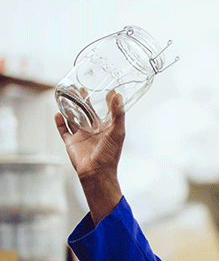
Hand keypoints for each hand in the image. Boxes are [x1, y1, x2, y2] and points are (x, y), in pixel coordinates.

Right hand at [55, 89, 124, 223]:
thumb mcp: (117, 132)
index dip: (108, 100)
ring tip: (67, 95)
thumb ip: (118, 115)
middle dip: (84, 100)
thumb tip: (118, 96)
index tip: (109, 89)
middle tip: (81, 87)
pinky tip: (58, 113)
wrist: (96, 173)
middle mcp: (94, 130)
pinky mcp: (71, 143)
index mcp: (107, 128)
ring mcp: (82, 136)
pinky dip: (60, 122)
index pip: (107, 111)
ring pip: (74, 118)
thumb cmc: (110, 154)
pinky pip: (63, 131)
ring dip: (70, 107)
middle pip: (88, 111)